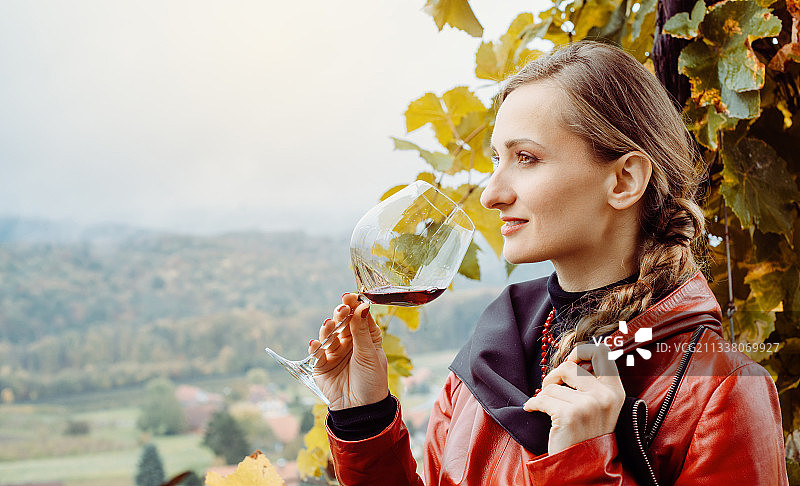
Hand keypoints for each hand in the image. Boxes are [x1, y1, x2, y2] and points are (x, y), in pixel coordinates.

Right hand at [308, 293, 388, 409]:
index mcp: (366, 337)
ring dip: (328, 329)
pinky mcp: (322, 366)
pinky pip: (317, 354)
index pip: (359, 317)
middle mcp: (349, 342)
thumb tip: (362, 305)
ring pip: (329, 336)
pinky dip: (315, 348)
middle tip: (341, 308)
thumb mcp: (370, 354)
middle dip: (341, 315)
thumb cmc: (372, 381)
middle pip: (342, 324)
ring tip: (330, 324)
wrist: (361, 409)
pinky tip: (316, 344)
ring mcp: (335, 353)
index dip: (355, 306)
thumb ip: (362, 331)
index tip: (351, 296)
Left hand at [523, 343, 624, 454]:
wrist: (582, 468)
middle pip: (570, 366)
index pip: (601, 352)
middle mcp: (605, 396)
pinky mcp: (570, 416)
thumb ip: (594, 383)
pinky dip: (533, 404)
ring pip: (553, 386)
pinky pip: (542, 398)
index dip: (580, 352)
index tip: (570, 364)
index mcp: (615, 391)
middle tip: (551, 387)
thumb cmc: (586, 434)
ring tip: (549, 409)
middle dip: (554, 375)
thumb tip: (575, 358)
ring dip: (545, 397)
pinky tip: (533, 410)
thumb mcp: (601, 407)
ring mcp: (588, 406)